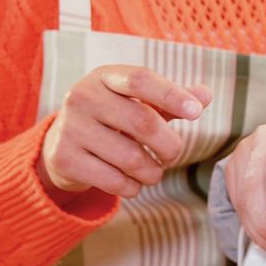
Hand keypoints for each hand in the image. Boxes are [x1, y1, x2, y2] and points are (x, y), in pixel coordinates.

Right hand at [39, 65, 212, 199]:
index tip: (195, 113)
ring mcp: (71, 127)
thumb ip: (171, 100)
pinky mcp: (64, 158)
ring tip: (152, 172)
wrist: (61, 145)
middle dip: (169, 146)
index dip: (171, 95)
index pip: (141, 79)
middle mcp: (83, 96)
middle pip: (143, 122)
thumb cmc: (111, 120)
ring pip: (131, 159)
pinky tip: (132, 183)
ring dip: (152, 173)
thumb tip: (205, 95)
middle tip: (172, 155)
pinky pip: (114, 181)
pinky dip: (132, 188)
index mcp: (105, 77)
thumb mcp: (137, 103)